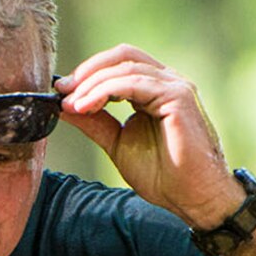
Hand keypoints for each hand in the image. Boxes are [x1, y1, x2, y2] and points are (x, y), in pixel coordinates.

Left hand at [55, 46, 242, 227]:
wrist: (193, 199)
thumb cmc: (164, 176)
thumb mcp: (118, 143)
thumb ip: (95, 122)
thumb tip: (65, 106)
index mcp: (156, 89)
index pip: (120, 63)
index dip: (89, 72)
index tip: (62, 91)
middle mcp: (167, 81)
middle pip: (123, 56)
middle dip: (88, 71)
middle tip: (63, 90)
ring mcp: (176, 86)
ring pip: (126, 68)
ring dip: (92, 85)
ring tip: (72, 105)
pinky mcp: (178, 97)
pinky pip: (134, 83)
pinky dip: (105, 91)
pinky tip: (87, 107)